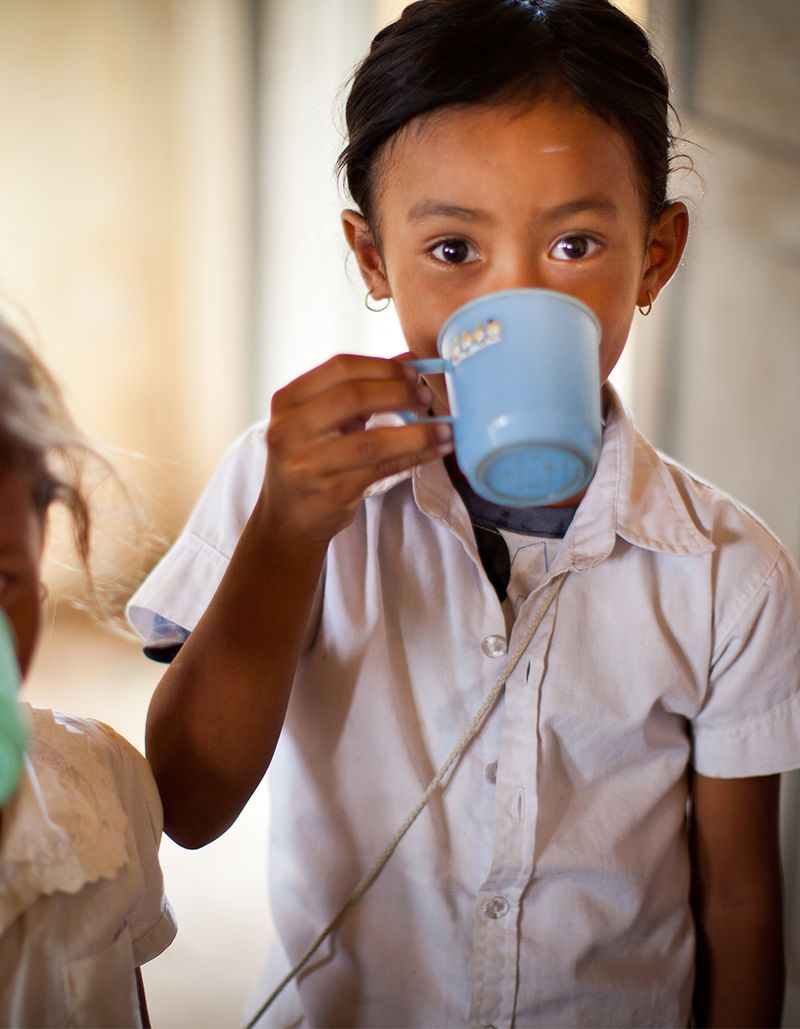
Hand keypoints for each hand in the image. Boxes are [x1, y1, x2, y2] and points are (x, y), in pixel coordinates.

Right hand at [262, 354, 452, 543]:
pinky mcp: (332, 491)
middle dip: (398, 393)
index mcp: (287, 401)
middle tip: (426, 398)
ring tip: (445, 429)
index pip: (340, 368)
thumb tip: (410, 360)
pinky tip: (436, 449)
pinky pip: (383, 469)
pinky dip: (415, 456)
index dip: (382, 367)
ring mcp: (309, 464)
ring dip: (417, 433)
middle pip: (352, 398)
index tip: (413, 372)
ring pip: (373, 441)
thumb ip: (360, 387)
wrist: (288, 515)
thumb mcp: (322, 418)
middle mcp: (290, 430)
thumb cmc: (312, 457)